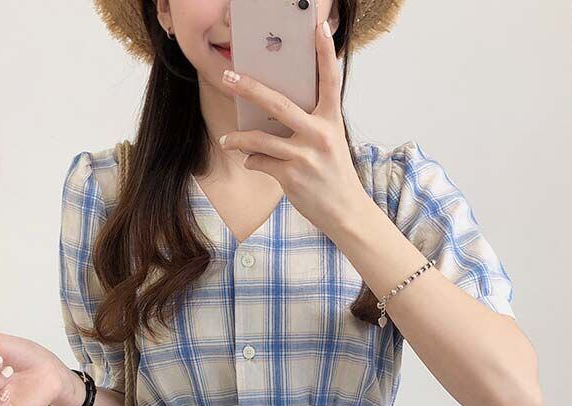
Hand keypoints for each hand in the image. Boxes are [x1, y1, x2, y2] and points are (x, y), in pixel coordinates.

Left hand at [217, 17, 367, 235]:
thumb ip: (311, 123)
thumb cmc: (334, 174)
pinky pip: (260, 162)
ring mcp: (304, 157)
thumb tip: (273, 110)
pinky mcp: (291, 177)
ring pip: (260, 139)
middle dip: (249, 88)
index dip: (325, 53)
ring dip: (238, 139)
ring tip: (226, 139)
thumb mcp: (331, 142)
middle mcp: (319, 135)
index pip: (330, 81)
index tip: (318, 28)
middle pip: (279, 104)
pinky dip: (252, 162)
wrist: (345, 211)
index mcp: (332, 121)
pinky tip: (252, 162)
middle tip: (228, 76)